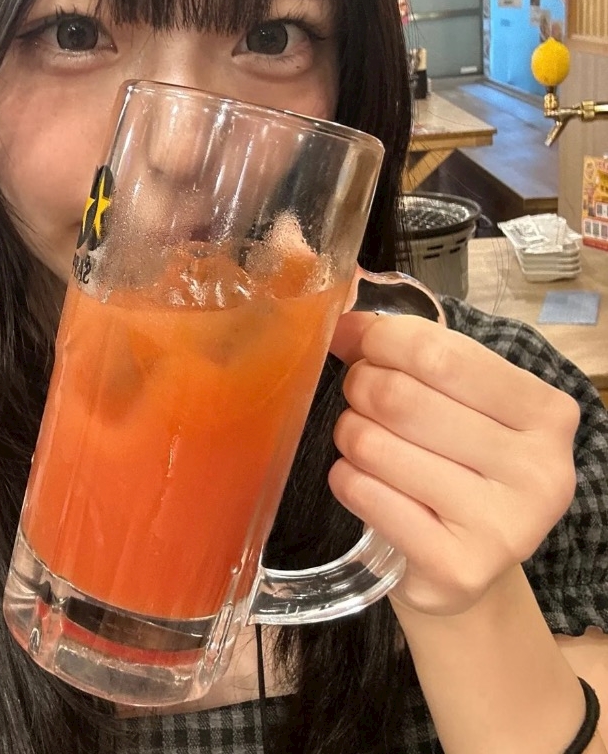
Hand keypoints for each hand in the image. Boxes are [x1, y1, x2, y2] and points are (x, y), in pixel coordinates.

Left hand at [327, 312, 578, 616]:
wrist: (467, 567)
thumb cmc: (459, 466)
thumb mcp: (455, 400)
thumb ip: (413, 350)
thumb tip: (343, 320)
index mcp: (546, 413)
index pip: (440, 352)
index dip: (381, 339)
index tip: (355, 340)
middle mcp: (538, 470)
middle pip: (402, 398)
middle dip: (360, 387)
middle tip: (358, 397)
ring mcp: (503, 526)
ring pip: (375, 444)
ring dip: (348, 434)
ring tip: (360, 441)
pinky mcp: (458, 568)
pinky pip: (365, 495)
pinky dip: (345, 479)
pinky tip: (362, 482)